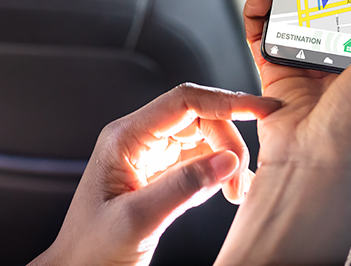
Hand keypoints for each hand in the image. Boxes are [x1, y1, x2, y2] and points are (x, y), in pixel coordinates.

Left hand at [34, 84, 281, 265]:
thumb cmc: (91, 252)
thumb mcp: (137, 220)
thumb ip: (182, 187)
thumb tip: (227, 160)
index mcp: (126, 137)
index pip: (184, 101)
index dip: (226, 101)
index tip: (260, 108)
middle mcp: (138, 141)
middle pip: (198, 117)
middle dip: (228, 141)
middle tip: (241, 179)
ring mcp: (149, 158)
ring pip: (201, 138)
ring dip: (226, 158)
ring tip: (236, 192)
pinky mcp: (159, 178)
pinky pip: (197, 162)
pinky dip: (218, 173)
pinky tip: (224, 192)